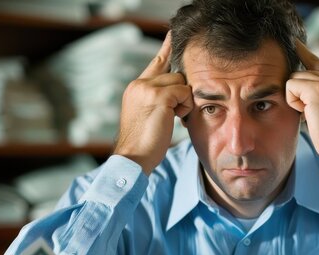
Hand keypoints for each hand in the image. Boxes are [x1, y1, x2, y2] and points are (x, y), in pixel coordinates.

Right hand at [113, 32, 192, 174]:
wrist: (133, 157)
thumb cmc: (143, 142)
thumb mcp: (148, 114)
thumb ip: (158, 98)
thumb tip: (178, 90)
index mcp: (136, 87)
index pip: (156, 62)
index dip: (166, 49)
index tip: (172, 33)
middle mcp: (139, 84)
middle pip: (175, 75)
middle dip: (181, 94)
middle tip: (176, 113)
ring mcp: (148, 88)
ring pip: (181, 83)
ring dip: (183, 102)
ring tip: (172, 118)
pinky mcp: (159, 96)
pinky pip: (185, 93)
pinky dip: (185, 107)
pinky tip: (175, 119)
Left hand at [286, 41, 318, 170]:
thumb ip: (316, 93)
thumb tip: (296, 86)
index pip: (314, 60)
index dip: (302, 52)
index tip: (294, 43)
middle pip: (298, 73)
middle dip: (296, 95)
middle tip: (311, 113)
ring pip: (292, 80)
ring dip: (295, 100)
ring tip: (311, 114)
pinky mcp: (317, 89)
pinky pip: (290, 87)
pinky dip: (293, 103)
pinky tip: (307, 114)